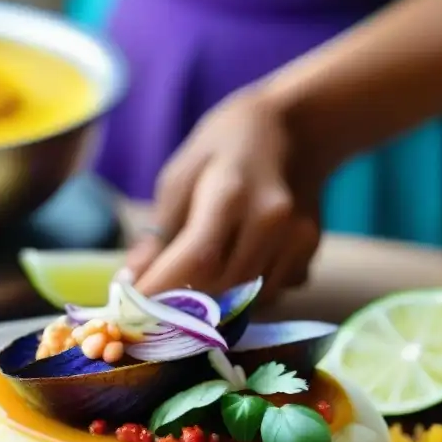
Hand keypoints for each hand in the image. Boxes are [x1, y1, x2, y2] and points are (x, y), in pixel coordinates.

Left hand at [126, 88, 326, 301]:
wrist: (295, 129)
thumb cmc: (223, 147)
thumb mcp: (180, 178)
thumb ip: (158, 234)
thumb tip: (131, 282)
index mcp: (231, 193)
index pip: (196, 259)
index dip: (163, 292)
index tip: (131, 312)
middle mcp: (270, 221)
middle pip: (222, 288)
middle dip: (180, 308)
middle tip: (151, 312)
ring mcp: (296, 239)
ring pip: (247, 302)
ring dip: (213, 307)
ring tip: (188, 291)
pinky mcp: (310, 253)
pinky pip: (270, 295)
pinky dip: (243, 296)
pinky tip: (231, 270)